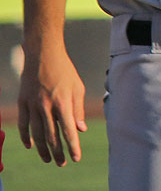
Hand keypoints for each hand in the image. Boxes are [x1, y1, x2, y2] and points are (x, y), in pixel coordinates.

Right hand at [17, 45, 86, 164]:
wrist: (43, 55)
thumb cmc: (64, 71)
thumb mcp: (77, 87)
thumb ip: (78, 110)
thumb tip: (80, 130)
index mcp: (62, 102)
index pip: (68, 130)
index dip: (72, 146)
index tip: (77, 157)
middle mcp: (46, 106)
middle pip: (51, 136)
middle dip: (57, 152)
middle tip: (62, 163)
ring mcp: (32, 105)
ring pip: (36, 134)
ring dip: (42, 149)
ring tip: (48, 159)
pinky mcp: (22, 102)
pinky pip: (23, 124)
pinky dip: (26, 137)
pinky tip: (30, 146)